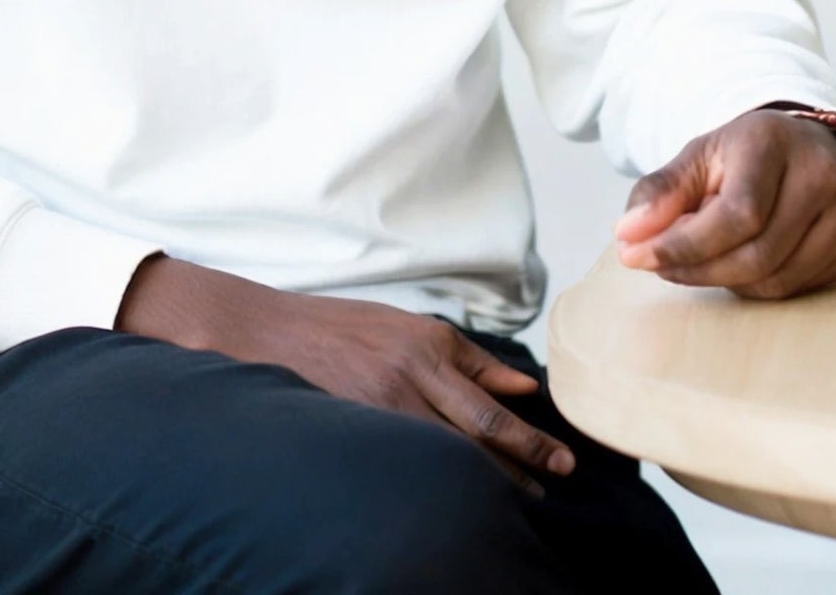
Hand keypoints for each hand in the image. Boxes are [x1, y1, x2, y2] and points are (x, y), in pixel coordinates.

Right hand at [115, 256, 574, 488]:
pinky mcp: (355, 430)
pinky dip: (435, 484)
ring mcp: (379, 409)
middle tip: (547, 497)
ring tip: (512, 509)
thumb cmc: (349, 326)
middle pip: (474, 438)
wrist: (272, 332)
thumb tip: (526, 386)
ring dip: (482, 486)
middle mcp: (407, 378)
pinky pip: (405, 465)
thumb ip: (470, 359)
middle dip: (516, 471)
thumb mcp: (413, 327)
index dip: (529, 441)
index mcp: (427, 348)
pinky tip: (452, 503)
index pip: (490, 407)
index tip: (562, 465)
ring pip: (443, 459)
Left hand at [613, 108, 835, 298]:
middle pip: (757, 255)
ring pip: (777, 280)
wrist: (812, 147)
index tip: (638, 257)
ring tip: (699, 258)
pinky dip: (757, 285)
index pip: (736, 213)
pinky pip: (799, 288)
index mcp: (775, 143)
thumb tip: (627, 236)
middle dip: (697, 269)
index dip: (685, 244)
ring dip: (725, 280)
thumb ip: (661, 192)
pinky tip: (738, 261)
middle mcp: (823, 177)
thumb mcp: (699, 157)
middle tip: (659, 265)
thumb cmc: (747, 155)